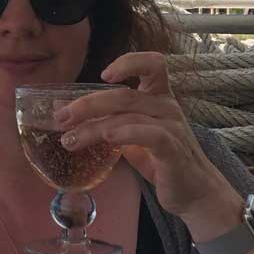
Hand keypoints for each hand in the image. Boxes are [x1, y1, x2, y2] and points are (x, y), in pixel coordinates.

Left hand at [54, 52, 235, 218]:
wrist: (193, 192)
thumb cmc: (160, 160)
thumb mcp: (129, 136)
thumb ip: (104, 121)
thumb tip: (63, 110)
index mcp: (159, 97)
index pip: (152, 64)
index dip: (129, 62)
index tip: (103, 74)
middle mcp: (167, 107)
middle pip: (124, 95)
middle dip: (88, 105)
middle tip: (61, 118)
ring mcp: (172, 127)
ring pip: (128, 116)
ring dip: (93, 127)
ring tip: (70, 140)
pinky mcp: (173, 150)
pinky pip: (150, 135)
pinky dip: (126, 133)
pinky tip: (107, 137)